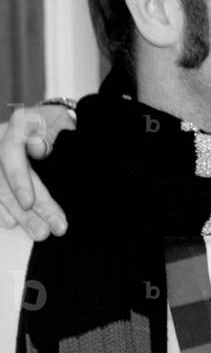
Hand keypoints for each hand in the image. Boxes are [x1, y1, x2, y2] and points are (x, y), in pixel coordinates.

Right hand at [0, 105, 74, 239]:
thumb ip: (50, 136)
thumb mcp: (62, 123)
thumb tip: (37, 148)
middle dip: (27, 209)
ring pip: (0, 190)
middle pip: (5, 179)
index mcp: (19, 124)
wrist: (53, 119)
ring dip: (18, 215)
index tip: (29, 204)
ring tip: (40, 233)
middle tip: (48, 230)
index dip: (18, 181)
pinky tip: (12, 223)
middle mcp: (0, 140)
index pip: (10, 154)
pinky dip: (3, 209)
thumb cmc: (60, 124)